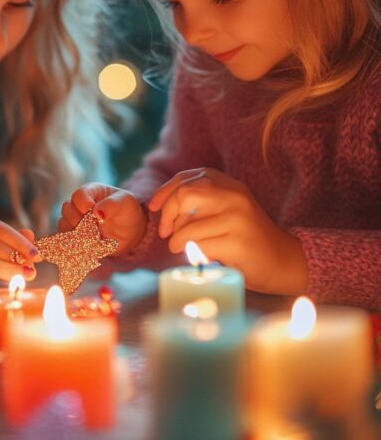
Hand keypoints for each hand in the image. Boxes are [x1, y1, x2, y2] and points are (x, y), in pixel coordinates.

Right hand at [59, 182, 147, 255]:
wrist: (132, 231)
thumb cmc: (128, 211)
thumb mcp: (126, 202)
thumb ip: (112, 204)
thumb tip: (96, 212)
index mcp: (91, 192)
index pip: (79, 194)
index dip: (82, 203)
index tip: (90, 210)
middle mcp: (80, 206)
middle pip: (67, 209)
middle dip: (75, 218)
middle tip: (91, 226)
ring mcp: (77, 222)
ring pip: (64, 225)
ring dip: (74, 233)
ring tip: (90, 238)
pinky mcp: (77, 237)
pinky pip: (67, 241)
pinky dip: (74, 244)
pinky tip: (87, 246)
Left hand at [149, 168, 308, 294]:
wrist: (284, 260)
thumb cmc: (247, 238)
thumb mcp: (228, 209)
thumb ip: (203, 201)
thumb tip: (162, 205)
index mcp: (229, 184)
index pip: (187, 178)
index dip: (165, 192)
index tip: (154, 208)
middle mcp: (234, 196)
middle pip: (184, 195)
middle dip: (167, 215)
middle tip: (165, 233)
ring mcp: (237, 219)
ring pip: (187, 226)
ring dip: (175, 241)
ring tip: (178, 248)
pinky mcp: (237, 243)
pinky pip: (199, 247)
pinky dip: (191, 254)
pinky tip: (196, 257)